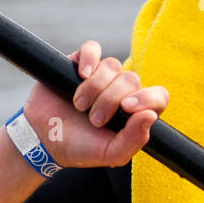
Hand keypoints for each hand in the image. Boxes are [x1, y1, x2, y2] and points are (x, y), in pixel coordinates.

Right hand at [22, 40, 168, 168]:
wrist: (44, 140)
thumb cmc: (81, 147)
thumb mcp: (111, 154)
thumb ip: (134, 139)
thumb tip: (150, 115)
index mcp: (136, 111)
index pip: (159, 96)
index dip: (148, 98)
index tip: (127, 108)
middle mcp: (123, 91)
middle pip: (131, 79)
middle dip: (110, 101)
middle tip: (94, 119)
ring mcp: (103, 75)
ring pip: (112, 66)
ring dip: (95, 88)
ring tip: (80, 106)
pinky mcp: (81, 63)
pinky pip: (93, 48)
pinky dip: (90, 59)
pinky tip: (82, 75)